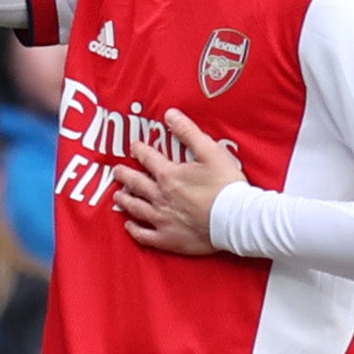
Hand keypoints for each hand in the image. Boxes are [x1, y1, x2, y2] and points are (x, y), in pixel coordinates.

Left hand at [116, 109, 244, 256]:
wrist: (236, 219)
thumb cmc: (226, 185)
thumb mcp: (210, 151)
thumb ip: (188, 132)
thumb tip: (170, 114)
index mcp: (169, 176)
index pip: (148, 159)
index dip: (139, 150)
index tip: (134, 146)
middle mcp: (160, 197)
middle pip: (136, 184)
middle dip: (125, 175)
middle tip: (117, 171)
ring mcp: (161, 219)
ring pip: (136, 208)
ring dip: (125, 200)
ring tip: (118, 195)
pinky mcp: (167, 238)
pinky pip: (144, 235)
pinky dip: (134, 229)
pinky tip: (129, 225)